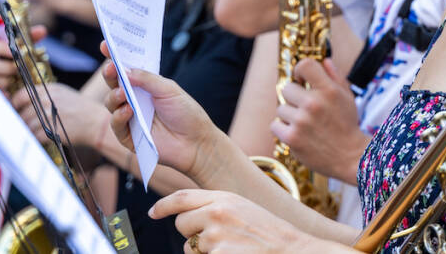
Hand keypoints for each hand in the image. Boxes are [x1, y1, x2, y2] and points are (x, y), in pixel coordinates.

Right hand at [0, 25, 46, 91]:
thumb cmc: (9, 56)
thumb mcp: (17, 45)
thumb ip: (28, 37)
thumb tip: (42, 31)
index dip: (3, 49)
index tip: (16, 52)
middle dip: (9, 67)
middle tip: (22, 68)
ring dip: (9, 80)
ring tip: (20, 78)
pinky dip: (6, 92)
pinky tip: (13, 92)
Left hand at [12, 82, 107, 147]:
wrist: (95, 122)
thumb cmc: (79, 107)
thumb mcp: (62, 92)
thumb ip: (43, 94)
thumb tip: (22, 99)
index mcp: (49, 90)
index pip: (22, 94)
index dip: (15, 103)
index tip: (14, 109)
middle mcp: (48, 101)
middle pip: (23, 112)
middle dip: (20, 120)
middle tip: (20, 124)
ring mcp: (50, 116)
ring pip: (27, 125)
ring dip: (26, 130)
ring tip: (28, 132)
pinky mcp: (53, 131)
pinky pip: (35, 136)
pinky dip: (34, 138)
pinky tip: (37, 138)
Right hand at [100, 41, 220, 182]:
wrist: (197, 143)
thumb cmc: (186, 113)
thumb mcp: (169, 89)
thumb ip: (147, 79)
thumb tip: (125, 70)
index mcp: (144, 85)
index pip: (126, 69)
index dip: (114, 57)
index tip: (105, 45)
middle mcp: (134, 99)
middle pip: (114, 84)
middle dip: (110, 74)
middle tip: (110, 68)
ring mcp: (130, 118)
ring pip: (111, 103)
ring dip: (113, 96)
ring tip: (122, 93)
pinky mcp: (129, 137)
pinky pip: (116, 125)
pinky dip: (119, 116)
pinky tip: (129, 111)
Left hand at [151, 189, 322, 252]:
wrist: (292, 250)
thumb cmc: (269, 233)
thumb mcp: (243, 208)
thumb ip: (216, 207)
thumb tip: (188, 215)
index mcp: (223, 197)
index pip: (182, 197)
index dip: (164, 205)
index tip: (154, 212)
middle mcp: (216, 213)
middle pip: (181, 224)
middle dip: (190, 234)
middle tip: (213, 240)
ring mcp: (216, 237)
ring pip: (189, 248)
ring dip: (203, 253)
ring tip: (231, 250)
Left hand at [272, 58, 368, 183]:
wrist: (351, 158)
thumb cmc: (348, 126)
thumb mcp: (348, 97)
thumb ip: (336, 77)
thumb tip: (324, 60)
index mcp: (328, 90)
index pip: (305, 65)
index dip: (300, 71)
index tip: (302, 80)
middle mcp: (313, 103)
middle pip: (287, 88)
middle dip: (294, 98)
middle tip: (305, 108)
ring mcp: (301, 121)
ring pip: (281, 109)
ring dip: (289, 115)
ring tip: (304, 124)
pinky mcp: (292, 138)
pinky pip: (275, 125)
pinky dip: (283, 129)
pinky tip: (297, 133)